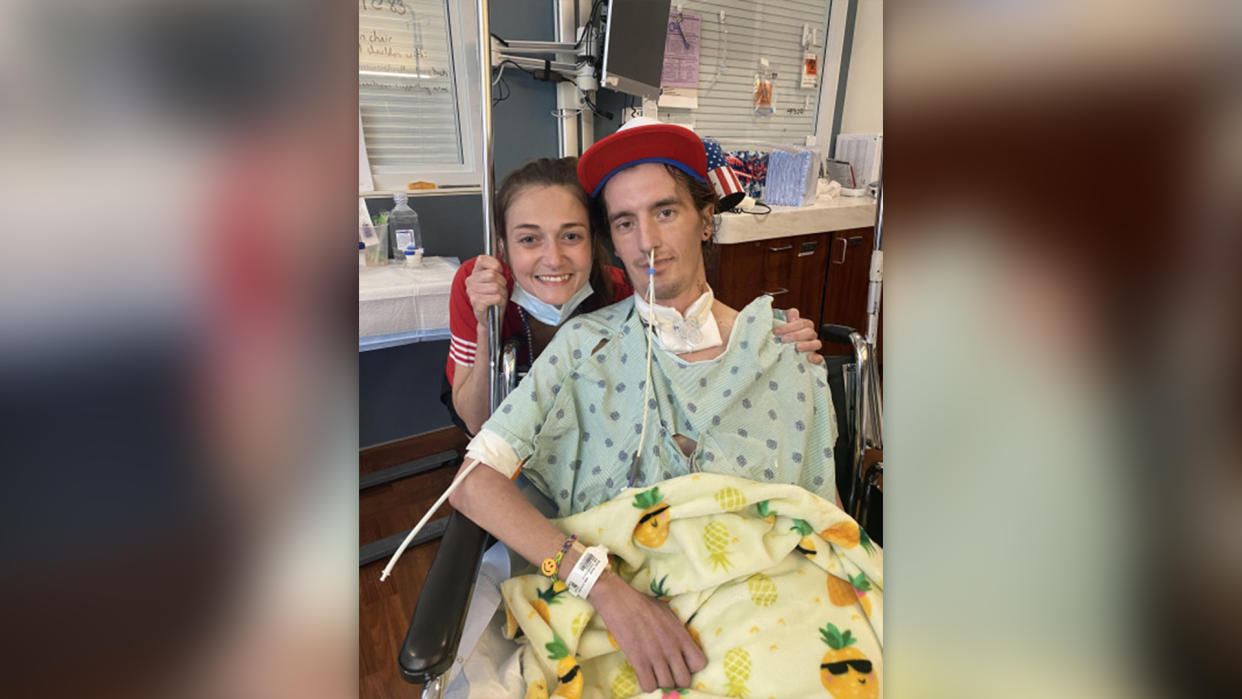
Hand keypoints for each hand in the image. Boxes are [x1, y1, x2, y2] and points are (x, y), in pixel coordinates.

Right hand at [465, 255, 507, 325]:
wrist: (491, 317)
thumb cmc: (494, 297)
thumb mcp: (497, 279)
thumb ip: (496, 269)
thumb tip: (499, 261)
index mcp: (475, 272)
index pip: (482, 259)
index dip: (495, 265)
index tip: (498, 272)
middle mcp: (470, 281)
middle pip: (492, 274)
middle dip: (501, 282)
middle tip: (500, 288)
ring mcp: (472, 292)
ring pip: (495, 287)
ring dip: (501, 293)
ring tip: (498, 296)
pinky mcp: (476, 302)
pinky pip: (496, 297)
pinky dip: (500, 301)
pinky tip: (496, 303)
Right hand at [590, 573, 706, 692]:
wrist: (618, 600)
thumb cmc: (643, 603)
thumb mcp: (668, 612)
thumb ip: (677, 629)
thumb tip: (681, 641)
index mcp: (681, 635)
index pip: (700, 663)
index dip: (691, 667)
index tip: (681, 663)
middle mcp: (672, 647)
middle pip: (684, 680)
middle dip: (676, 680)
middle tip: (667, 673)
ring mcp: (655, 655)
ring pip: (667, 685)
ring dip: (661, 682)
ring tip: (654, 674)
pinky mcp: (638, 660)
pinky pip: (649, 686)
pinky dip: (647, 684)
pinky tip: (643, 674)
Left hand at [774, 308, 823, 364]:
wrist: (775, 352)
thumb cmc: (779, 337)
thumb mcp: (779, 325)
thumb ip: (786, 316)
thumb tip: (793, 314)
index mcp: (803, 326)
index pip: (801, 323)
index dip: (789, 326)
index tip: (776, 331)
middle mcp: (809, 335)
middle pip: (809, 332)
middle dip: (796, 335)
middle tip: (783, 339)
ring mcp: (812, 347)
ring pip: (817, 343)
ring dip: (807, 345)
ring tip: (797, 347)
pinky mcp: (813, 359)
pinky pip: (819, 358)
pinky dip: (816, 358)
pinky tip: (808, 358)